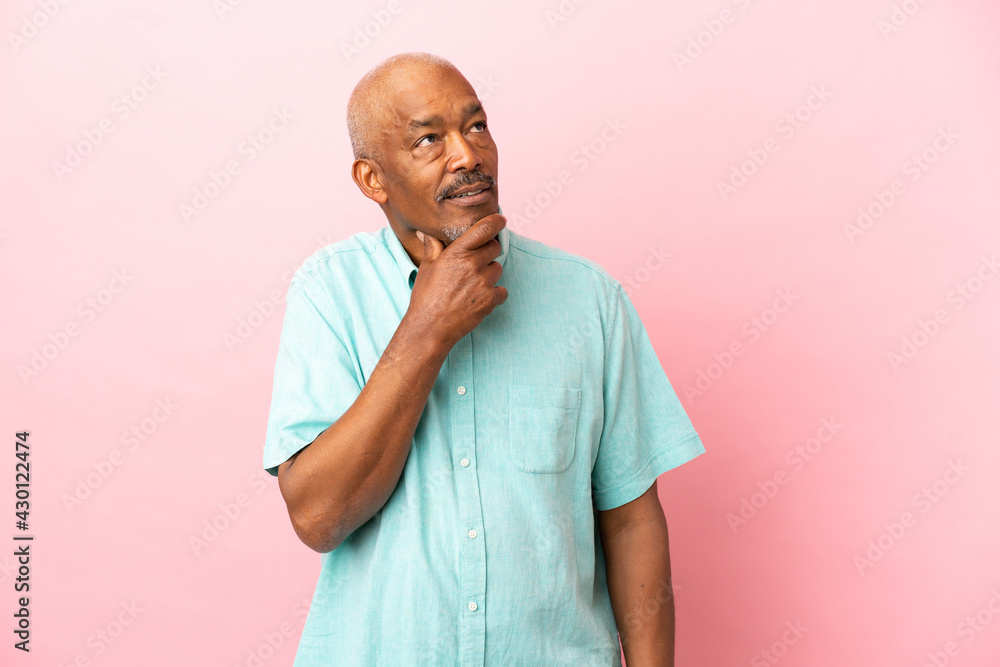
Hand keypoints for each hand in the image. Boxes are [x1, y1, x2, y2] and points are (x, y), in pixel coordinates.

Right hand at [406, 213, 508, 350]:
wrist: (430, 328)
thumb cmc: (425, 297)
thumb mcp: (427, 268)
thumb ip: (433, 247)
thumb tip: (427, 232)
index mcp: (456, 252)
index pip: (484, 229)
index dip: (496, 222)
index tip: (501, 219)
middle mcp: (472, 265)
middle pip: (495, 247)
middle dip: (488, 251)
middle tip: (476, 262)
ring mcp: (483, 283)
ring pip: (498, 269)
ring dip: (490, 273)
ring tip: (472, 284)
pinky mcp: (490, 300)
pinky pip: (502, 290)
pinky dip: (494, 294)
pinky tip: (479, 298)